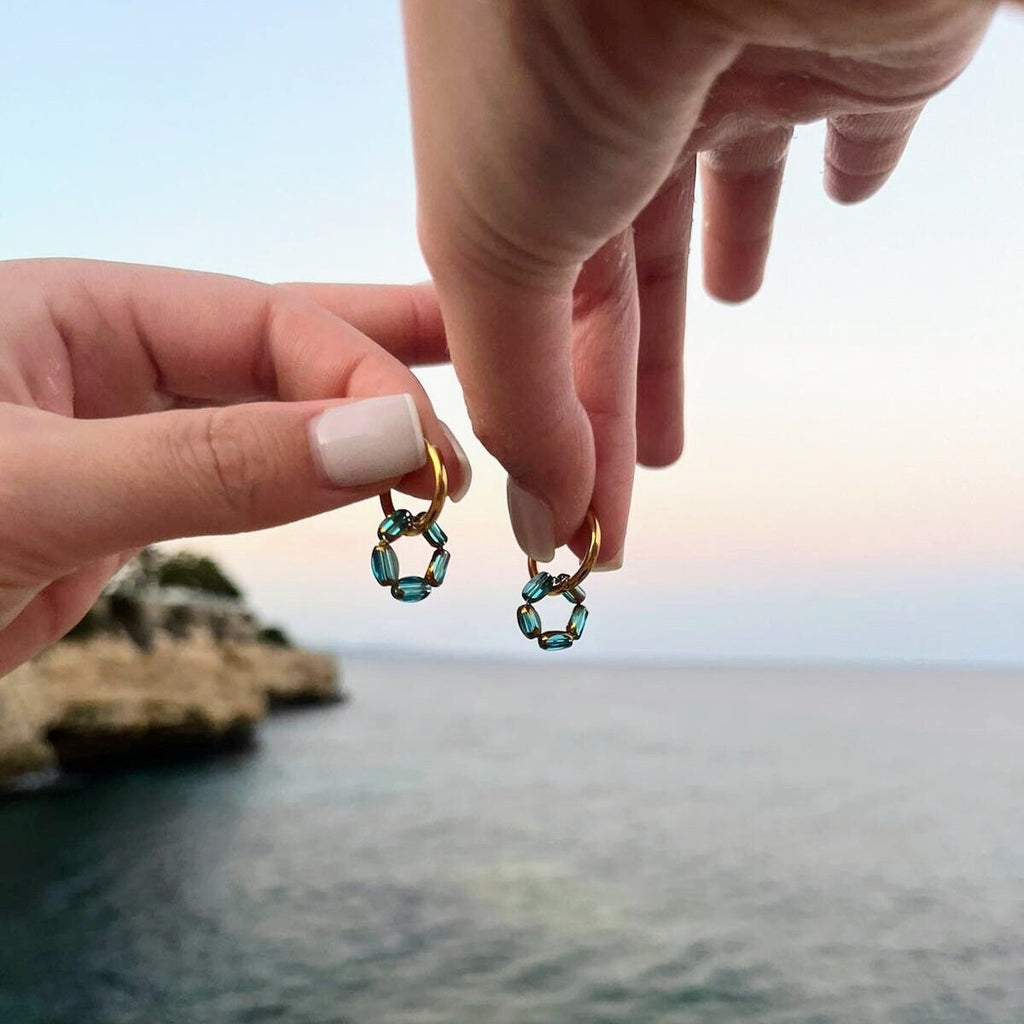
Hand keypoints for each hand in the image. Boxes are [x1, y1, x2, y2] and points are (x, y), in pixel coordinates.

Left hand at [0, 259, 465, 672]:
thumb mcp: (41, 489)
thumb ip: (212, 463)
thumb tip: (383, 440)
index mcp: (82, 310)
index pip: (266, 320)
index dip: (361, 376)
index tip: (429, 447)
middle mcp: (109, 359)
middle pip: (279, 346)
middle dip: (385, 353)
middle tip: (489, 348)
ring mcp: (116, 436)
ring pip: (263, 419)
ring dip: (354, 428)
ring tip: (440, 426)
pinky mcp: (118, 508)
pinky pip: (234, 483)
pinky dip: (302, 487)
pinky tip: (354, 478)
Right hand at [403, 0, 996, 565]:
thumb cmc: (544, 52)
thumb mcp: (493, 252)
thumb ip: (519, 396)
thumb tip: (556, 525)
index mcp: (513, 149)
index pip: (536, 318)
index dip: (559, 428)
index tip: (581, 524)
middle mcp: (613, 106)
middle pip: (623, 283)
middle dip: (627, 393)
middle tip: (638, 489)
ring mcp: (733, 67)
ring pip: (720, 203)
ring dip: (715, 282)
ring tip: (730, 324)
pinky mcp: (853, 44)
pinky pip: (852, 109)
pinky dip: (844, 160)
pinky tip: (846, 191)